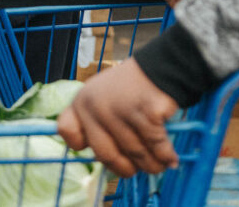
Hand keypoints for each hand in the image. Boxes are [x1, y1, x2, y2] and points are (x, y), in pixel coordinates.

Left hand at [57, 59, 178, 176]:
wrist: (160, 67)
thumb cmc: (131, 88)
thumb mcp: (103, 97)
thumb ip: (97, 124)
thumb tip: (107, 162)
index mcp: (82, 102)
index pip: (67, 130)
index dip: (79, 144)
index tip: (93, 149)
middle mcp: (96, 106)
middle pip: (105, 154)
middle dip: (123, 168)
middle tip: (134, 171)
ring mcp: (120, 110)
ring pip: (134, 153)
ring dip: (150, 165)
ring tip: (159, 167)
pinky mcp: (145, 113)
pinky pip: (156, 146)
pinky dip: (165, 156)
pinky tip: (171, 159)